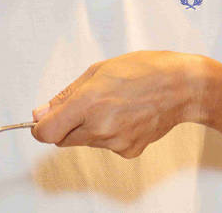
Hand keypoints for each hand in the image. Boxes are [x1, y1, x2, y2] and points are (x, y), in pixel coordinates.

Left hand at [31, 51, 200, 158]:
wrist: (181, 87)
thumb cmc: (143, 70)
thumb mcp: (97, 71)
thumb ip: (65, 96)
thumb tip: (41, 113)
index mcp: (88, 102)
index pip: (46, 132)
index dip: (40, 127)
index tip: (43, 120)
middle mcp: (99, 127)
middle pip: (62, 139)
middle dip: (65, 125)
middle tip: (85, 104)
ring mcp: (115, 142)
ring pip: (84, 142)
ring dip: (88, 128)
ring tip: (112, 105)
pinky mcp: (128, 151)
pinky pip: (105, 146)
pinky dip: (108, 134)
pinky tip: (125, 116)